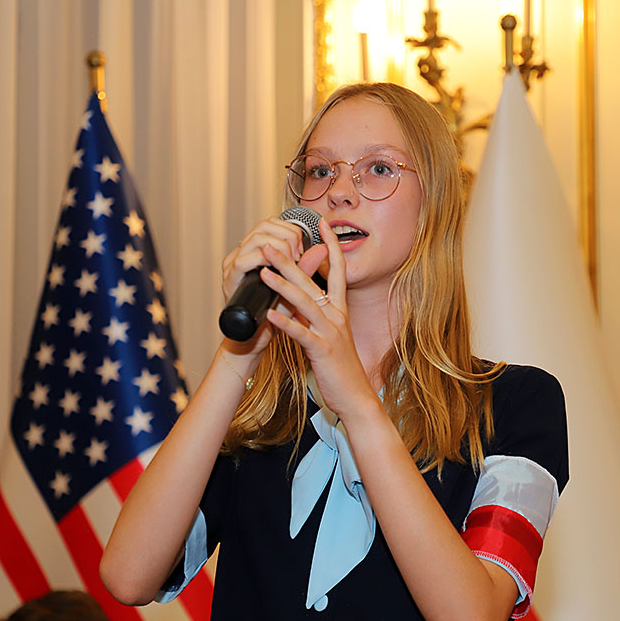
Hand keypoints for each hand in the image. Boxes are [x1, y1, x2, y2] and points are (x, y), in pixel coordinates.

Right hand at [219, 216, 325, 354]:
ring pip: (255, 239)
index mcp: (256, 251)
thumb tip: (324, 248)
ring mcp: (233, 265)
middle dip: (287, 236)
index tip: (304, 245)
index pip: (272, 223)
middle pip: (263, 226)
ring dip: (278, 248)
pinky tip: (275, 270)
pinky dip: (262, 262)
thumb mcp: (295, 287)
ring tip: (290, 261)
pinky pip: (243, 262)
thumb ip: (307, 267)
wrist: (257, 339)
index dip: (291, 229)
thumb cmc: (275, 313)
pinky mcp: (229, 279)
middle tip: (299, 254)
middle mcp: (242, 253)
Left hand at [260, 219, 377, 417]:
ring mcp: (330, 332)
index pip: (337, 269)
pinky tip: (270, 314)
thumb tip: (297, 298)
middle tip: (270, 243)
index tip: (320, 223)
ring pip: (305, 302)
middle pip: (313, 281)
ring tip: (264, 271)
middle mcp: (337, 316)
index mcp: (339, 309)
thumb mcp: (329, 334)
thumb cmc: (340, 367)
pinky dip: (284, 323)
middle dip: (290, 260)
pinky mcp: (322, 350)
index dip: (329, 245)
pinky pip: (301, 333)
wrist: (356, 396)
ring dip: (282, 285)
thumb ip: (315, 314)